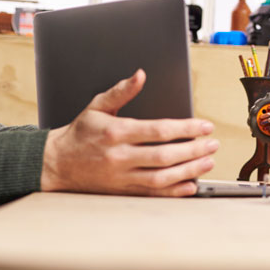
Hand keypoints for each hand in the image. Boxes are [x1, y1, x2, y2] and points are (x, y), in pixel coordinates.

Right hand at [41, 69, 218, 196]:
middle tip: (213, 144)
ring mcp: (122, 177)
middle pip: (165, 155)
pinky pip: (153, 194)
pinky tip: (191, 185)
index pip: (159, 130)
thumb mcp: (97, 106)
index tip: (204, 126)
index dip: (186, 128)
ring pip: (162, 177)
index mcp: (117, 132)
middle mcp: (120, 156)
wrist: (57, 164)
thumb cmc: (80, 133)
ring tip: (208, 162)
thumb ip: (122, 91)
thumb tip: (140, 75)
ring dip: (189, 170)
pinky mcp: (123, 191)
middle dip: (194, 150)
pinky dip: (174, 191)